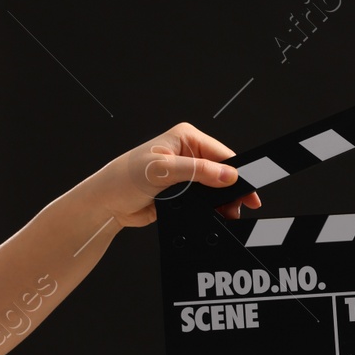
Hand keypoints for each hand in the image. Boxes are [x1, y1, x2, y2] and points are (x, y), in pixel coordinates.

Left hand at [74, 122, 261, 226]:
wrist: (106, 205)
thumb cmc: (122, 180)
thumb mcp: (162, 171)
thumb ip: (198, 172)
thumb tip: (228, 175)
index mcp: (186, 138)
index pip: (222, 154)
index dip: (237, 173)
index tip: (248, 190)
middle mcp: (188, 153)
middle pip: (224, 171)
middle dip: (232, 190)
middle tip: (239, 207)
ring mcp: (187, 173)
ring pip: (218, 188)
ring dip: (224, 202)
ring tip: (228, 214)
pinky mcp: (185, 191)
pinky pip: (208, 200)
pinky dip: (214, 209)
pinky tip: (217, 215)